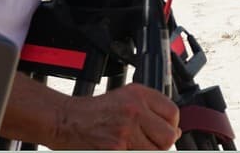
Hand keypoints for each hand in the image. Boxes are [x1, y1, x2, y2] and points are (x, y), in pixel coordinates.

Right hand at [54, 83, 180, 149]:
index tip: (165, 132)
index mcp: (140, 94)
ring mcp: (126, 130)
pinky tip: (123, 148)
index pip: (173, 113)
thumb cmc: (93, 112)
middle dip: (161, 144)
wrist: (65, 120)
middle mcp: (135, 109)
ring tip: (133, 146)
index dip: (171, 127)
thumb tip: (175, 132)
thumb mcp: (125, 99)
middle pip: (168, 136)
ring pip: (155, 151)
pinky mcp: (116, 148)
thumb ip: (151, 111)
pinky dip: (133, 152)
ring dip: (147, 151)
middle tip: (148, 144)